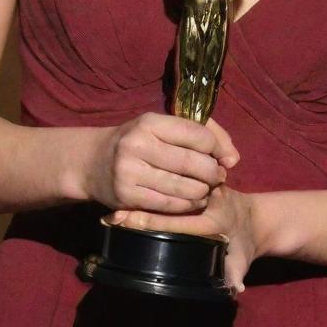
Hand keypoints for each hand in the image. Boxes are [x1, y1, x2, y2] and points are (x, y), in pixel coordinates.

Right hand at [85, 113, 238, 213]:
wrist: (92, 162)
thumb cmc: (137, 141)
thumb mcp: (161, 127)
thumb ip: (201, 133)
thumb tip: (234, 158)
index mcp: (150, 122)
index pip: (198, 134)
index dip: (218, 148)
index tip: (224, 157)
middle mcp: (139, 144)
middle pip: (193, 163)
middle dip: (213, 173)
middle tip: (218, 177)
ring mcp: (130, 172)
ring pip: (184, 187)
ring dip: (203, 192)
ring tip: (206, 190)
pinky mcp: (127, 196)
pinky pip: (169, 205)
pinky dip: (187, 205)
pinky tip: (191, 201)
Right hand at [107, 184, 258, 297]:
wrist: (259, 216)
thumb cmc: (247, 243)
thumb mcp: (243, 259)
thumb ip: (236, 272)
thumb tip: (235, 289)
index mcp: (211, 220)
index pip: (176, 221)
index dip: (151, 222)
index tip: (126, 223)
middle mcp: (205, 199)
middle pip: (167, 204)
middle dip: (140, 209)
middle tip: (112, 216)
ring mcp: (202, 187)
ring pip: (170, 190)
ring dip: (145, 197)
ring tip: (115, 207)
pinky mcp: (200, 181)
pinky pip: (176, 185)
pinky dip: (156, 190)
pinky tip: (134, 197)